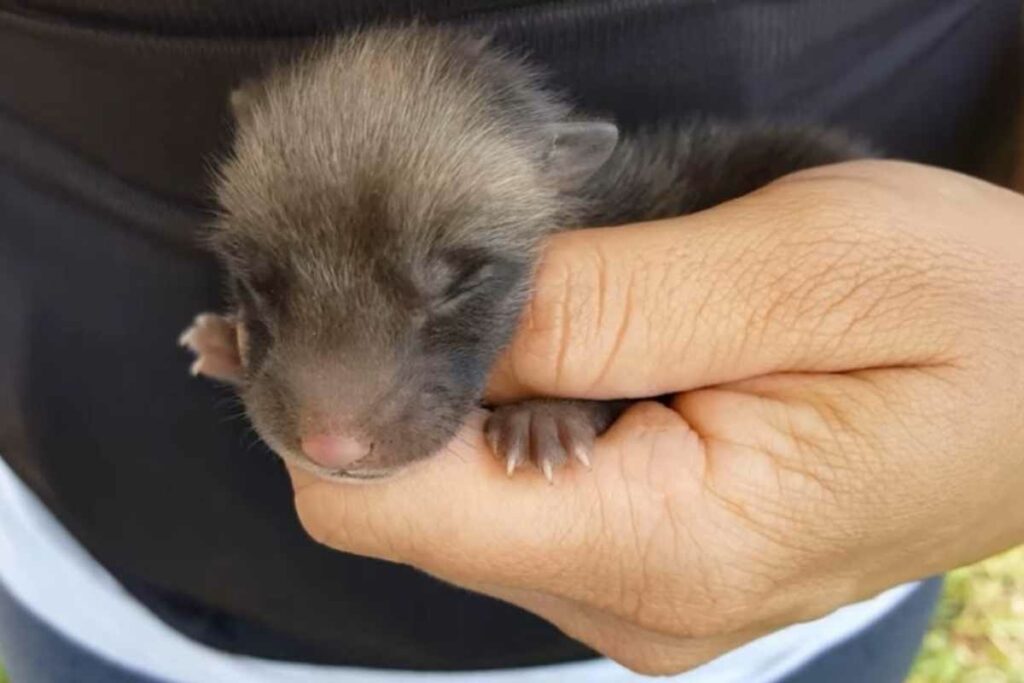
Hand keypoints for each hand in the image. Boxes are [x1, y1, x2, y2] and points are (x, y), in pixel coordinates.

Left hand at [288, 160, 1023, 674]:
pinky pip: (518, 483)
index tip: (358, 282)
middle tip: (473, 253)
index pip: (390, 503)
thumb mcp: (802, 272)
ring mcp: (628, 585)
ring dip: (475, 378)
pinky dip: (515, 401)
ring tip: (556, 286)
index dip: (351, 389)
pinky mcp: (639, 552)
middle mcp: (625, 598)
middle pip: (410, 496)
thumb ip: (606, 307)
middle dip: (414, 370)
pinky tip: (572, 335)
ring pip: (458, 488)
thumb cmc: (976, 318)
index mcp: (660, 548)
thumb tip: (437, 323)